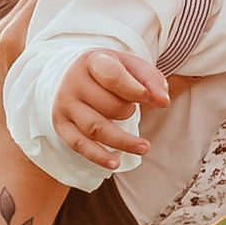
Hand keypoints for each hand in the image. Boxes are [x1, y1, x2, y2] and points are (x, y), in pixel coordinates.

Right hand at [53, 49, 167, 171]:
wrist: (72, 75)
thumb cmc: (108, 72)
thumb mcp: (130, 66)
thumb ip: (150, 79)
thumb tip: (163, 102)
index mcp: (92, 61)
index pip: (113, 77)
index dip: (137, 91)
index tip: (157, 100)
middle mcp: (73, 82)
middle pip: (108, 106)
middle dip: (127, 111)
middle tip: (131, 109)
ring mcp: (65, 105)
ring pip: (95, 128)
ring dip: (123, 141)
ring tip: (144, 147)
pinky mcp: (62, 125)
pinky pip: (80, 145)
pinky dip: (98, 156)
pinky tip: (115, 163)